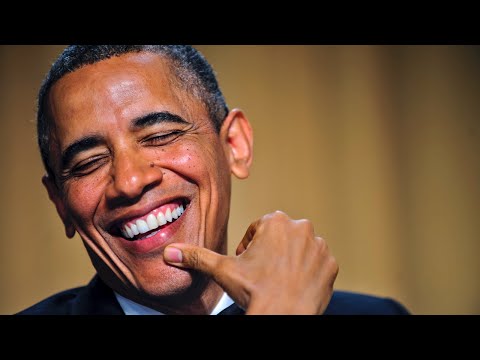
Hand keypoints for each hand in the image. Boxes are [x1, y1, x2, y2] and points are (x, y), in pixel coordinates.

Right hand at [163, 211, 338, 313]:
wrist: (284, 316)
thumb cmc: (255, 291)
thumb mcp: (223, 270)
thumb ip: (197, 256)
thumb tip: (170, 252)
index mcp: (276, 221)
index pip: (260, 229)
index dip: (250, 248)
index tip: (248, 264)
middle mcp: (302, 227)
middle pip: (281, 236)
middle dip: (271, 251)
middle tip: (263, 273)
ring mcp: (320, 246)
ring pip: (300, 248)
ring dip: (291, 259)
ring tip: (279, 279)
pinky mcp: (331, 264)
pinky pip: (318, 263)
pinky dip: (309, 272)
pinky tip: (296, 284)